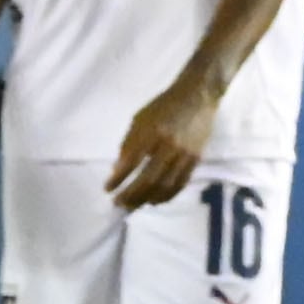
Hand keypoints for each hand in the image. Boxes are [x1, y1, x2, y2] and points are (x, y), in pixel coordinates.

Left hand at [108, 76, 220, 210]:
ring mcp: (184, 154)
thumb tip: (118, 170)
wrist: (196, 97)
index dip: (118, 179)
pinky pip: (180, 184)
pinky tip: (154, 200)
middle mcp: (168, 145)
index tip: (107, 189)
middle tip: (118, 203)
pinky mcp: (195, 159)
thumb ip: (129, 143)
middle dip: (130, 195)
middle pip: (148, 179)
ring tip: (133, 205)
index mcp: (151, 131)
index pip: (131, 162)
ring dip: (146, 199)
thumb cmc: (163, 106)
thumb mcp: (140, 119)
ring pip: (164, 186)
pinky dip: (166, 196)